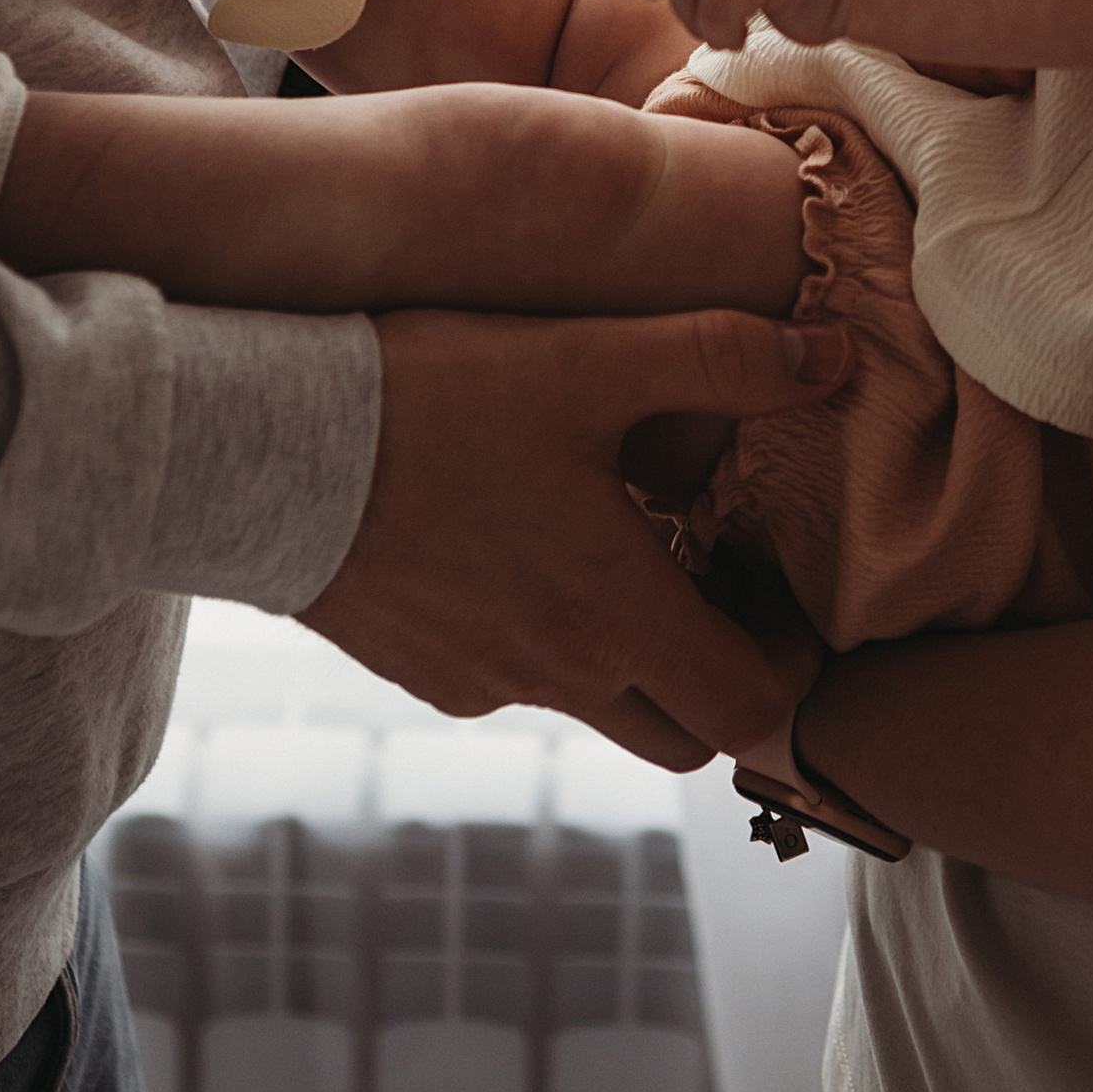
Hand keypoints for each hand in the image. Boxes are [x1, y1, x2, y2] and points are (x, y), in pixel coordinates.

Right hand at [303, 306, 846, 763]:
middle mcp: (557, 675)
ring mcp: (484, 684)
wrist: (262, 452)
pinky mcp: (425, 672)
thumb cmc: (433, 402)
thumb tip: (829, 358)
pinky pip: (517, 680)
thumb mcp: (586, 357)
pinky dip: (548, 636)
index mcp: (615, 615)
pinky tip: (525, 541)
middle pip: (683, 735)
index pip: (750, 711)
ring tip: (623, 542)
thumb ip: (717, 356)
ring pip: (598, 705)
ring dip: (632, 650)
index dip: (790, 666)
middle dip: (722, 677)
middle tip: (720, 581)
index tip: (780, 593)